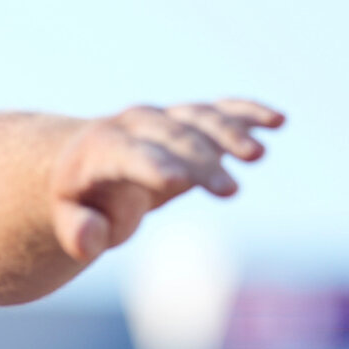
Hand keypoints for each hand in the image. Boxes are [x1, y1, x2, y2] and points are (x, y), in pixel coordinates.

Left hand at [50, 99, 283, 263]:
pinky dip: (247, 113)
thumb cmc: (82, 199)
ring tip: (257, 157)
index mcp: (100, 148)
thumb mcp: (70, 219)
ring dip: (229, 134)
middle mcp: (133, 124)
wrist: (89, 160)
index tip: (179, 182)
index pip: (128, 155)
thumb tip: (89, 239)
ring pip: (199, 119)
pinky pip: (221, 110)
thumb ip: (78, 231)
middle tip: (230, 193)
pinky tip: (278, 121)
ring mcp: (165, 118)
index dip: (153, 166)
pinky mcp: (190, 119)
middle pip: (171, 138)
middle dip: (201, 162)